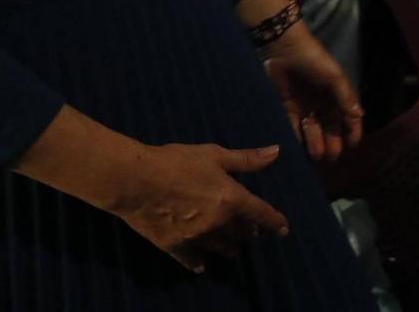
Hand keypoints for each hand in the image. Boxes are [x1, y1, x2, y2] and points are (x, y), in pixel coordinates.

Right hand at [109, 141, 290, 272]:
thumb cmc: (177, 162)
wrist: (135, 180)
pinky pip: (190, 259)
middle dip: (248, 232)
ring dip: (229, 248)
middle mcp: (217, 221)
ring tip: (234, 250)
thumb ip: (247, 159)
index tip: (284, 230)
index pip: (261, 213)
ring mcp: (195, 236)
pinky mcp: (173, 245)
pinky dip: (198, 263)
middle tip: (252, 234)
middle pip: (240, 231)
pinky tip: (202, 267)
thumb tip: (276, 152)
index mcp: (231, 198)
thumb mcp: (215, 155)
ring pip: (219, 246)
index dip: (274, 222)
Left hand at [261, 24, 363, 163]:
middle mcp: (322, 102)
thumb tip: (359, 116)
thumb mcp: (334, 76)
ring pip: (312, 129)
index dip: (352, 131)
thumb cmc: (315, 60)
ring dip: (315, 142)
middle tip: (332, 157)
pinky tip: (298, 148)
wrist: (285, 50)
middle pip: (329, 126)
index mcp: (337, 94)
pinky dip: (295, 136)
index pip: (348, 116)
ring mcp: (304, 105)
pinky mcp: (287, 107)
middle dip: (332, 142)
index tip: (353, 146)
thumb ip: (345, 96)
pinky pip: (292, 125)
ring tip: (316, 156)